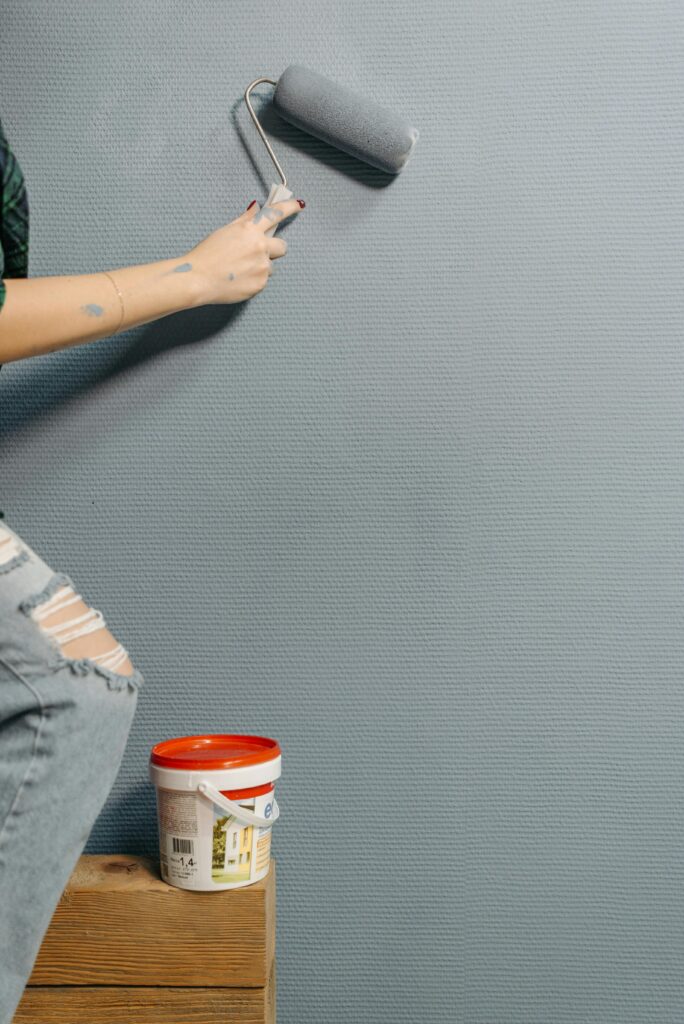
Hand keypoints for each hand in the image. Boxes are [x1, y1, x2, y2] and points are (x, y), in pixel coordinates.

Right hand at [185, 198, 304, 304]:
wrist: (198, 279)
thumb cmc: (206, 255)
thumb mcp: (225, 231)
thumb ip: (244, 221)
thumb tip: (254, 209)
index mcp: (250, 230)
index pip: (276, 214)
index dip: (290, 207)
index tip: (299, 204)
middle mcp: (260, 247)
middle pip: (282, 246)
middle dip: (273, 249)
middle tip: (257, 253)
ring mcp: (262, 267)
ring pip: (271, 266)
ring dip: (261, 267)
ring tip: (240, 270)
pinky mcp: (260, 284)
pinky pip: (263, 281)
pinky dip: (253, 280)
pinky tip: (238, 279)